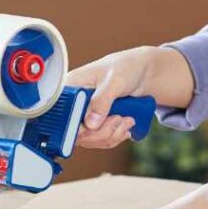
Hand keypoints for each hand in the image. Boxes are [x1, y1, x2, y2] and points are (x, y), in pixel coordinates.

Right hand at [65, 45, 193, 149]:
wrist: (144, 73)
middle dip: (101, 132)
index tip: (95, 126)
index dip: (76, 127)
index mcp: (71, 87)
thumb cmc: (127, 67)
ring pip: (90, 140)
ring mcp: (85, 115)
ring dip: (112, 134)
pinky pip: (100, 140)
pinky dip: (115, 136)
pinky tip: (125, 124)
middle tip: (119, 119)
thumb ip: (102, 100)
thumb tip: (90, 123)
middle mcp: (74, 103)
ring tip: (126, 120)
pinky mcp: (96, 123)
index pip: (62, 115)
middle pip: (76, 133)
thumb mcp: (116, 80)